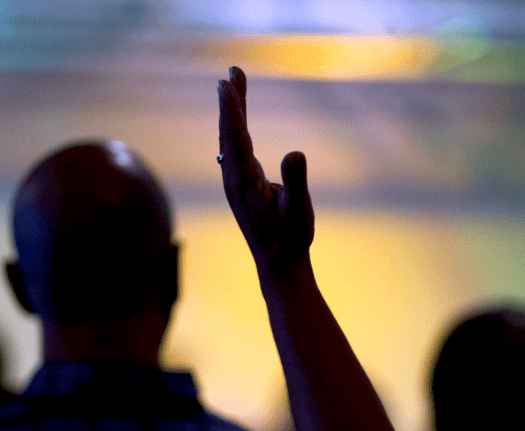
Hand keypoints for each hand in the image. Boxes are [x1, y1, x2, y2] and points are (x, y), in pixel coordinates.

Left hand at [218, 66, 313, 272]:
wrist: (278, 263)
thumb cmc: (291, 237)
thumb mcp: (298, 210)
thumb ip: (296, 181)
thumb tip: (295, 153)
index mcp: (245, 181)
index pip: (236, 137)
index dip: (231, 109)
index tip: (226, 84)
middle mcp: (234, 179)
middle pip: (228, 132)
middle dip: (229, 101)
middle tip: (231, 72)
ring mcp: (235, 182)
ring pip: (228, 139)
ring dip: (230, 111)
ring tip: (233, 85)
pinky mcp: (240, 185)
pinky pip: (234, 149)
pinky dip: (234, 128)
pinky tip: (236, 120)